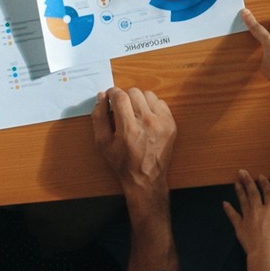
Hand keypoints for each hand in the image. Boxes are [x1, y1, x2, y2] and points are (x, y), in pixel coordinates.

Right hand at [90, 86, 175, 200]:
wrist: (145, 178)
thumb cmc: (122, 162)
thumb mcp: (102, 143)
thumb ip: (99, 117)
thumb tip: (101, 97)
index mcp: (129, 128)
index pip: (120, 96)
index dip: (112, 93)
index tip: (110, 96)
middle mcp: (147, 122)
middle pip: (134, 92)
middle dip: (125, 97)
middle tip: (122, 108)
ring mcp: (162, 123)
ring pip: (148, 95)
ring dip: (139, 100)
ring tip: (135, 113)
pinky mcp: (171, 124)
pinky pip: (161, 103)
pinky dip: (152, 107)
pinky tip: (146, 117)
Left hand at [221, 169, 269, 269]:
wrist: (264, 253)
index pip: (268, 192)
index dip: (265, 184)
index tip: (260, 176)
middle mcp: (258, 209)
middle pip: (253, 192)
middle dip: (248, 181)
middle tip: (242, 172)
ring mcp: (247, 217)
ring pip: (243, 201)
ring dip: (239, 191)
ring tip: (236, 183)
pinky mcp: (239, 226)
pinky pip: (233, 215)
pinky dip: (228, 209)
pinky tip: (224, 203)